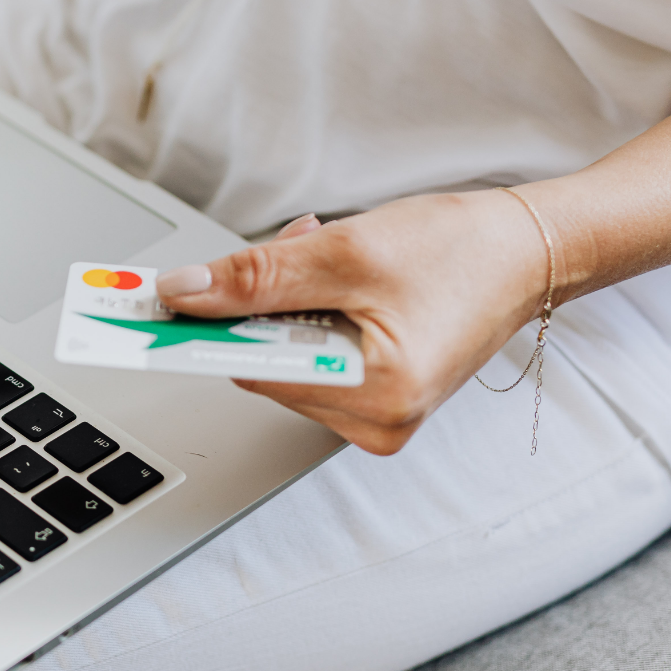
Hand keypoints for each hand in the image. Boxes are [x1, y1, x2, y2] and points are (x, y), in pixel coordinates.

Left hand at [156, 190, 549, 454]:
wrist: (529, 250)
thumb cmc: (461, 249)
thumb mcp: (348, 251)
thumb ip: (258, 277)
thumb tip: (182, 294)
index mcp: (377, 397)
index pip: (252, 370)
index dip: (199, 332)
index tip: (141, 316)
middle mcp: (375, 423)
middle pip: (262, 364)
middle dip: (262, 302)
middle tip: (295, 247)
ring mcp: (375, 417)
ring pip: (281, 357)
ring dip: (286, 301)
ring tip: (332, 258)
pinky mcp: (375, 400)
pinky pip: (308, 357)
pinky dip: (308, 314)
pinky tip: (341, 279)